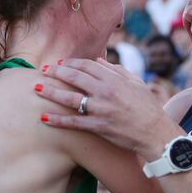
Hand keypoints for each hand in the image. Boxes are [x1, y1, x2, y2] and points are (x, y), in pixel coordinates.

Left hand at [37, 59, 179, 157]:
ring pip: (70, 98)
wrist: (155, 132)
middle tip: (43, 71)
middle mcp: (105, 92)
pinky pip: (74, 122)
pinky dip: (58, 119)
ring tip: (37, 89)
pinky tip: (44, 117)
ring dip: (51, 92)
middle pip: (74, 78)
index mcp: (114, 79)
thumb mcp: (135, 83)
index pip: (87, 66)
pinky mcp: (99, 127)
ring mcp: (101, 110)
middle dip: (56, 73)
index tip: (60, 64)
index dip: (71, 63)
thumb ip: (117, 70)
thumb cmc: (147, 107)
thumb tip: (100, 60)